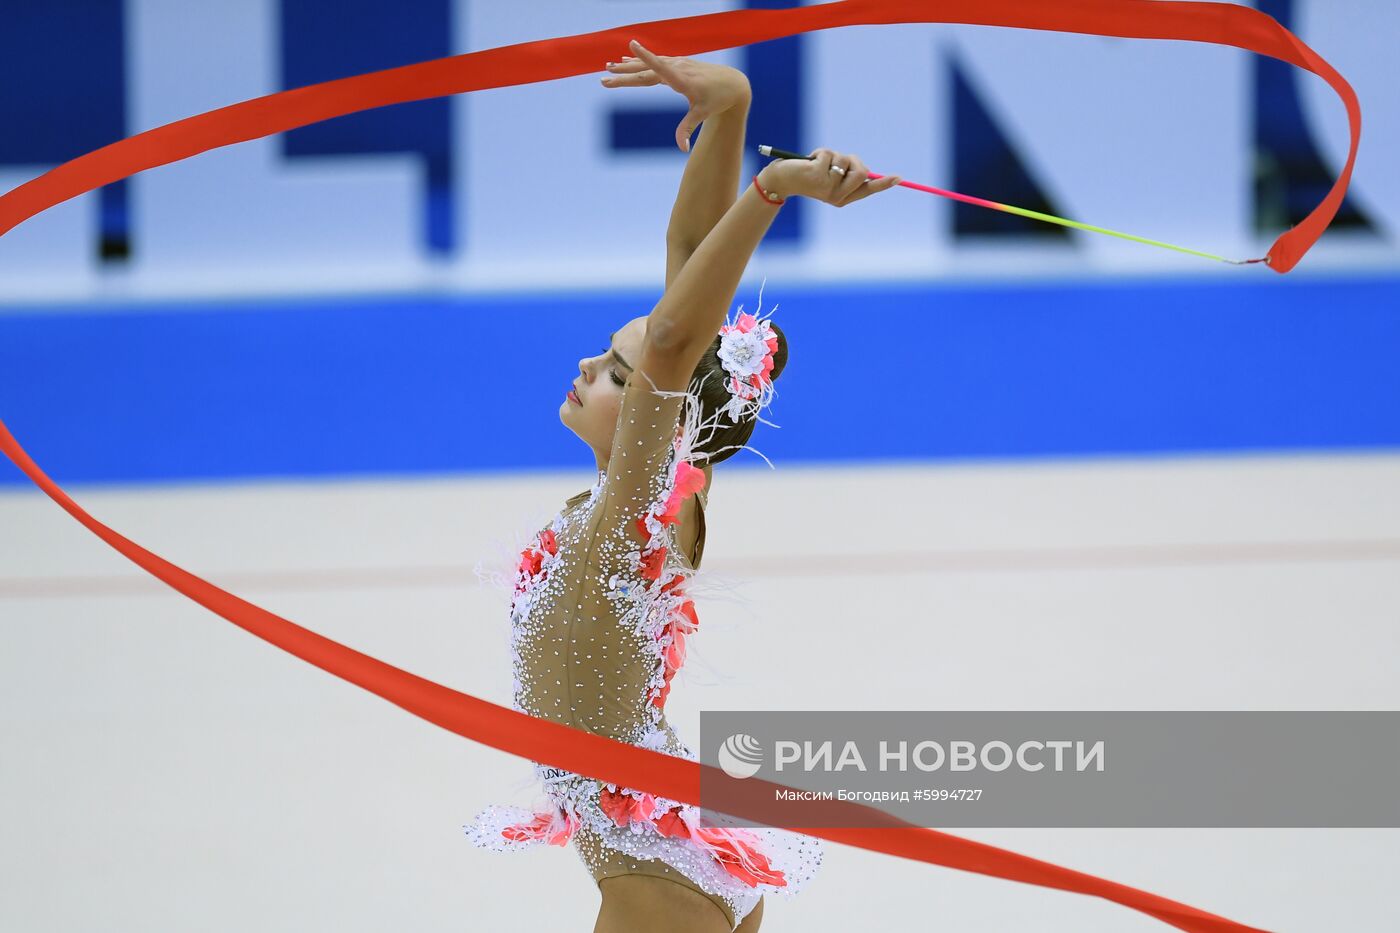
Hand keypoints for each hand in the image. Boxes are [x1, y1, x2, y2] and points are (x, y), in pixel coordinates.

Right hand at [601, 39, 751, 152]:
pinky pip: (654, 62)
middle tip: (604, 78)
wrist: (732, 83)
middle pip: (646, 71)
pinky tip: (625, 60)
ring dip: (627, 66)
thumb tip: (682, 149)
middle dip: (624, 75)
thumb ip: (688, 129)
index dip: (646, 57)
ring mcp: (676, 64)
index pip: (660, 67)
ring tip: (608, 67)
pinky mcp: (677, 63)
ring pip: (648, 64)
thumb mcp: (702, 114)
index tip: (632, 45)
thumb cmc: (718, 99)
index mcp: (682, 80)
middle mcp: (677, 68)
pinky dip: (639, 61)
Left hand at [758, 148, 901, 206]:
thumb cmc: (807, 175)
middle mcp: (837, 197)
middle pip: (862, 172)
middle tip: (838, 160)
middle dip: (853, 160)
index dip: (883, 183)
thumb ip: (846, 174)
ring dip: (833, 155)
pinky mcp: (817, 176)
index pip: (867, 190)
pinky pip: (829, 155)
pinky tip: (809, 161)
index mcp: (842, 198)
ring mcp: (827, 187)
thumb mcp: (830, 175)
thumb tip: (865, 170)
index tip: (898, 178)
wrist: (782, 180)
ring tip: (818, 163)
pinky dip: (820, 152)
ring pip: (845, 160)